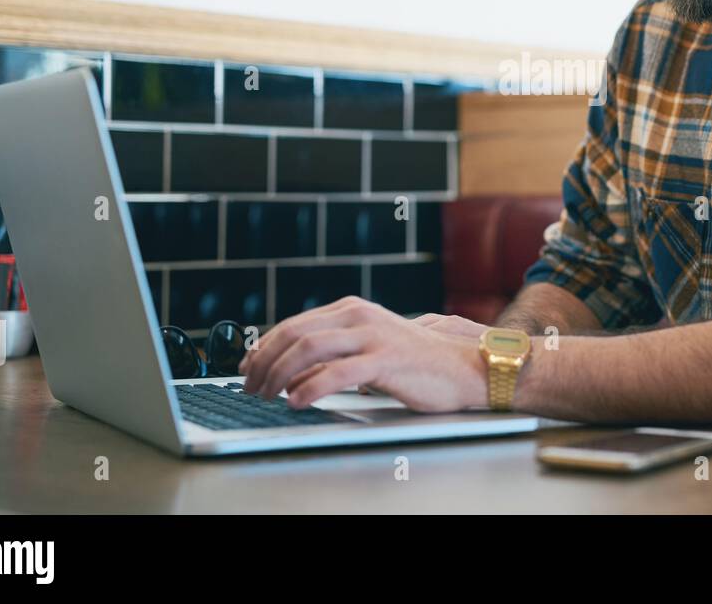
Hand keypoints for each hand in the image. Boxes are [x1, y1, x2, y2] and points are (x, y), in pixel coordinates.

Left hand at [237, 296, 487, 411]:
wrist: (464, 366)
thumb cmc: (416, 363)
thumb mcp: (370, 348)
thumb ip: (335, 353)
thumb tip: (291, 372)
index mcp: (352, 310)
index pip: (294, 325)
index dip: (264, 347)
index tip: (247, 369)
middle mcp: (359, 316)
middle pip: (295, 334)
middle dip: (264, 362)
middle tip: (250, 388)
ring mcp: (372, 336)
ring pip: (309, 349)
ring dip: (278, 375)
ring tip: (267, 397)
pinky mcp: (385, 360)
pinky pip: (336, 373)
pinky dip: (309, 388)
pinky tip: (297, 402)